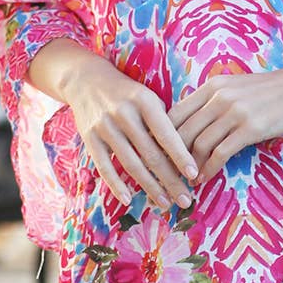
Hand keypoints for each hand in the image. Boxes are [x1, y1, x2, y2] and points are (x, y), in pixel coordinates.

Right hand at [33, 43, 198, 208]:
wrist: (87, 80)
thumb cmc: (128, 93)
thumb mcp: (148, 97)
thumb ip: (164, 120)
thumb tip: (188, 152)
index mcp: (144, 101)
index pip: (166, 134)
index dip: (181, 156)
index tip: (194, 175)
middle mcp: (124, 113)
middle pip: (151, 154)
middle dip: (170, 180)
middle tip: (186, 200)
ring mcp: (105, 126)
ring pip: (131, 163)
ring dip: (149, 186)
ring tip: (165, 203)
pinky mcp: (89, 138)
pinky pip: (104, 166)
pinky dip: (116, 185)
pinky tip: (128, 200)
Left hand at [167, 66, 282, 182]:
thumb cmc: (275, 89)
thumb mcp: (239, 86)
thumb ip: (216, 99)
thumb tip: (196, 123)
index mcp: (213, 85)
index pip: (175, 112)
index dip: (162, 137)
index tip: (159, 155)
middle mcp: (219, 96)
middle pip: (181, 131)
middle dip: (170, 157)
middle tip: (166, 175)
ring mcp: (235, 112)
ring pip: (198, 144)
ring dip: (189, 167)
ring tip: (186, 180)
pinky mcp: (250, 128)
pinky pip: (220, 153)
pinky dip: (209, 169)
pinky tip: (206, 178)